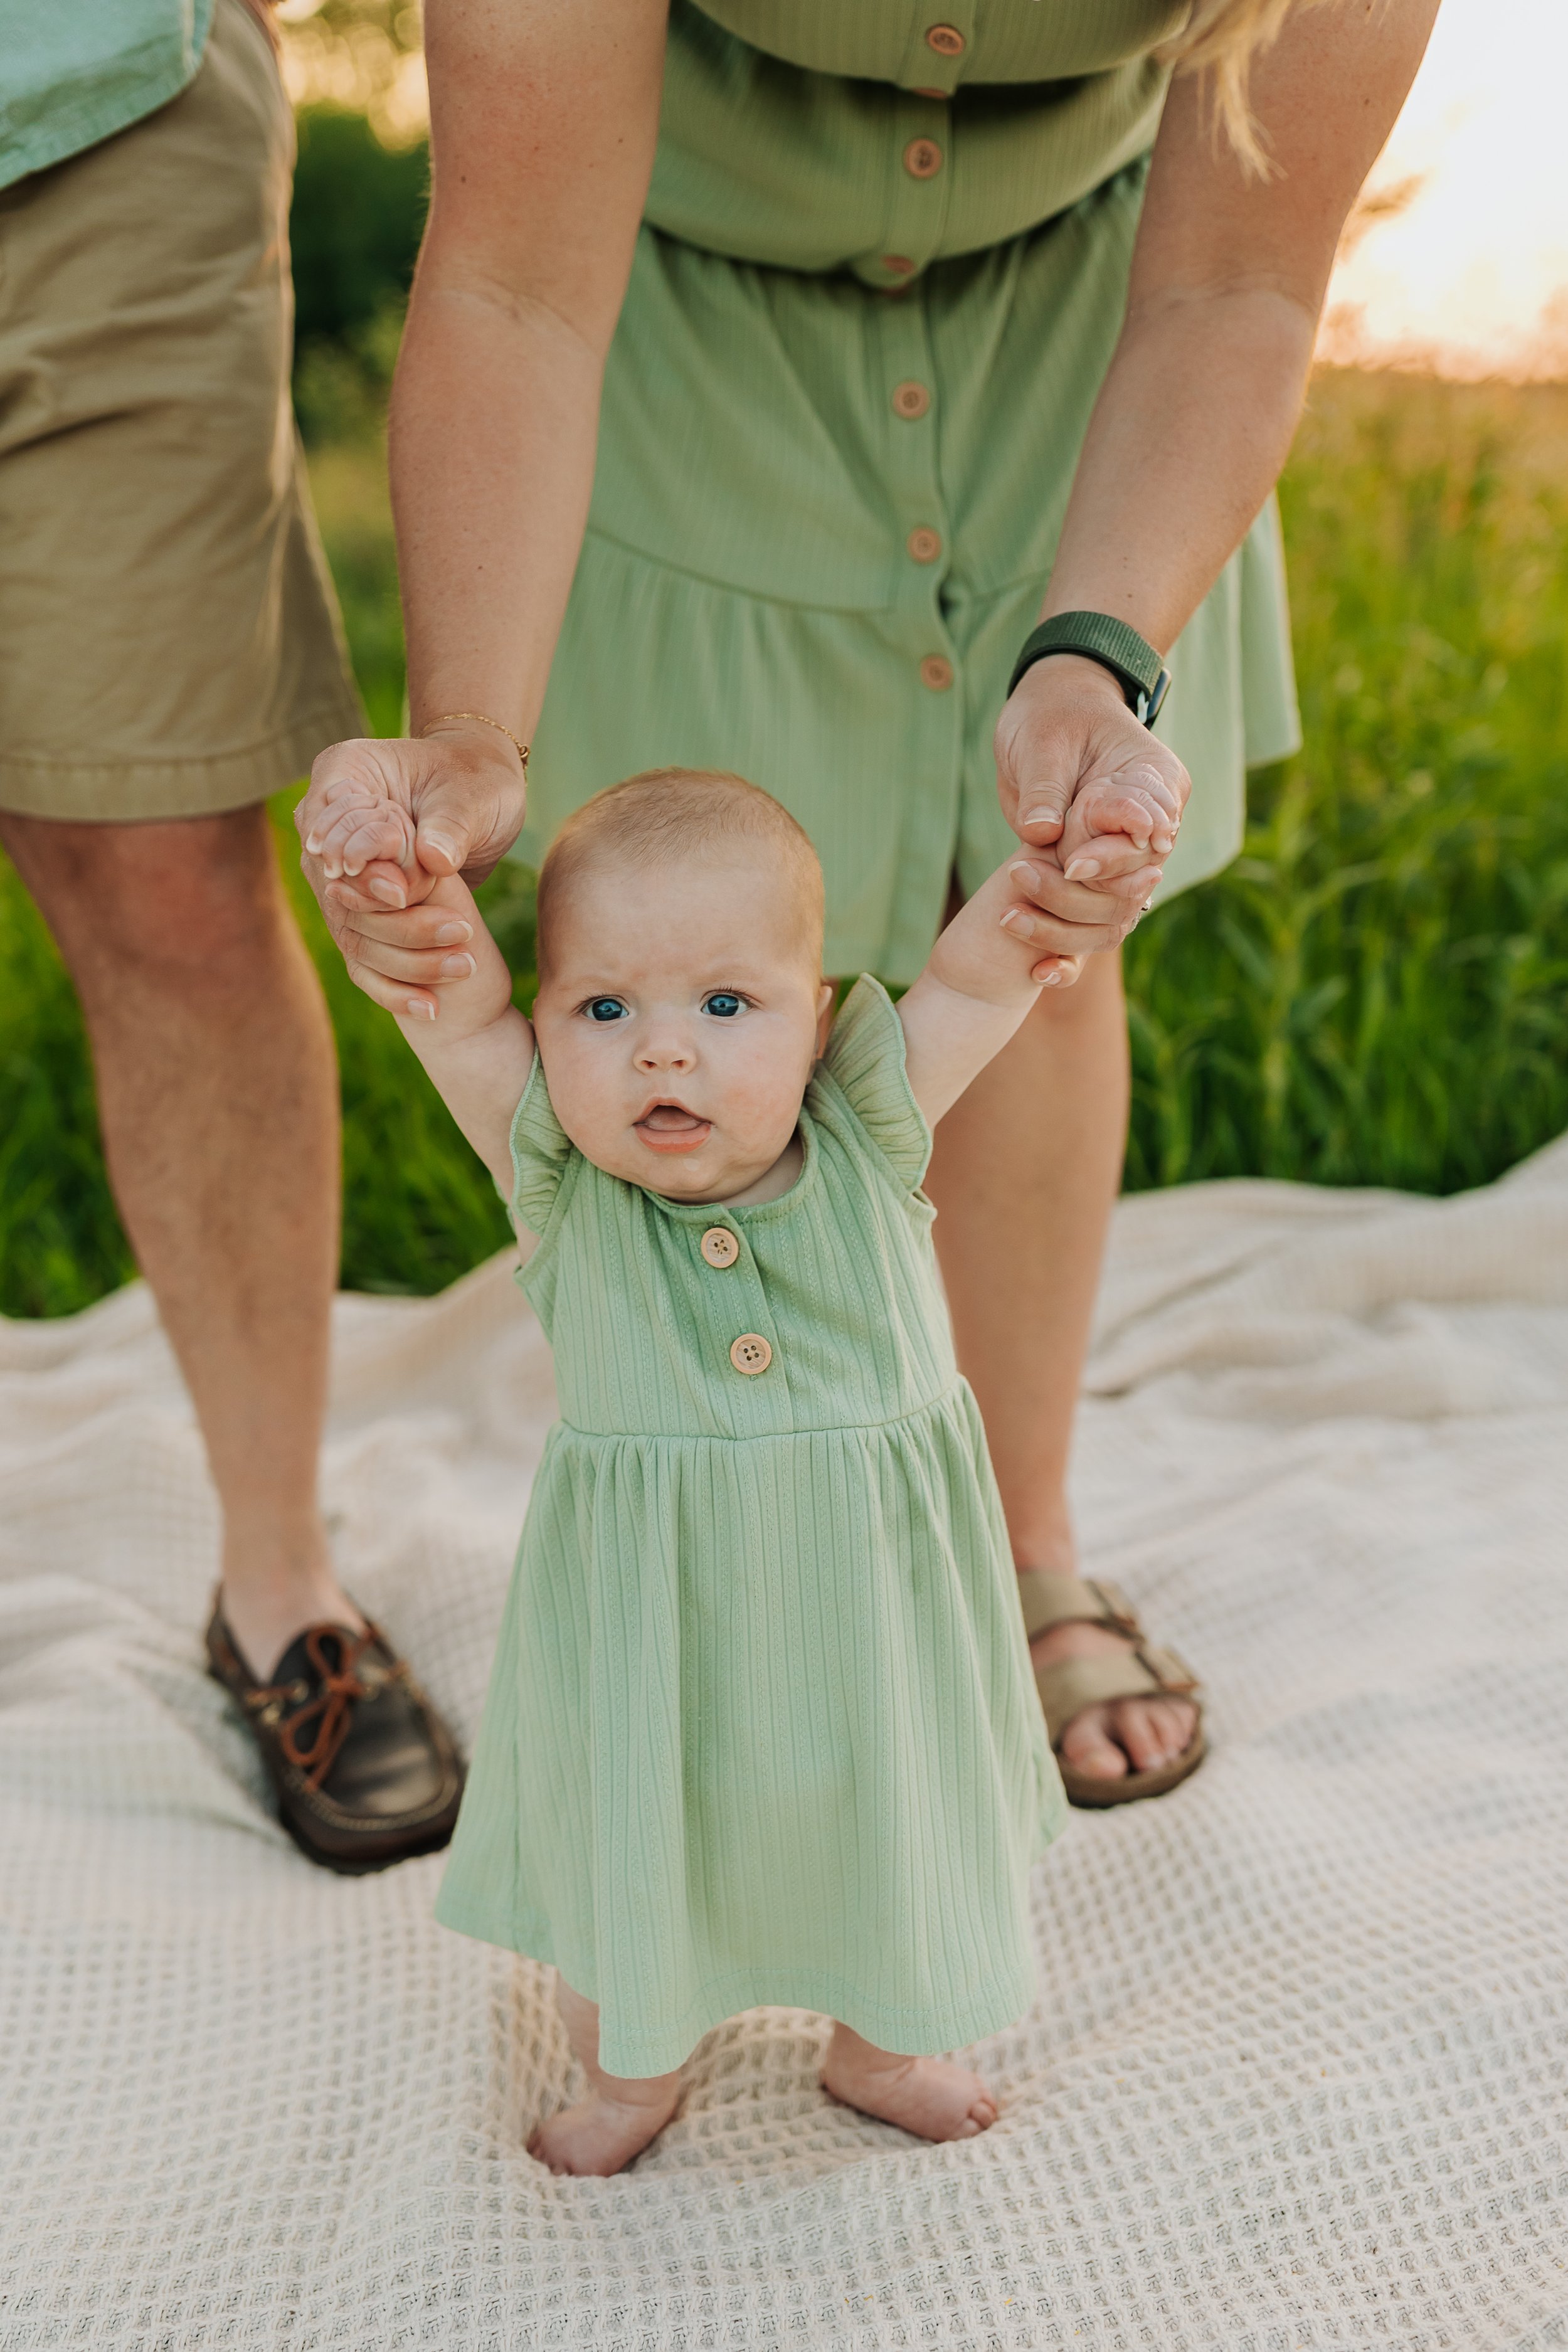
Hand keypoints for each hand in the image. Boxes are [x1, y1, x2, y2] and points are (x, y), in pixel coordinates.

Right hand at [295, 726, 526, 996]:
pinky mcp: (360, 912)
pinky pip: (363, 958)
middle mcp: (327, 828)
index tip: (401, 891)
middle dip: (391, 921)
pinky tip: (430, 1008)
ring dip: (406, 958)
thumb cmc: (476, 781)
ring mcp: (339, 876)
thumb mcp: (471, 794)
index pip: (325, 827)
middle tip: (455, 931)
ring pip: (352, 931)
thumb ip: (448, 824)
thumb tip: (431, 862)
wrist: (482, 793)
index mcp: (342, 774)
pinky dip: (395, 986)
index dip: (358, 865)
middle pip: (336, 889)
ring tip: (465, 965)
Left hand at [992, 653, 1190, 983]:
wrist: (1045, 716)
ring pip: (1113, 915)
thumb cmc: (1050, 715)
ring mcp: (1123, 858)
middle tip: (1021, 879)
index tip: (1072, 864)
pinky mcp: (1094, 880)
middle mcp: (1150, 827)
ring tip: (1009, 918)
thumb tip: (1042, 836)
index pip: (1151, 832)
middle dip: (1079, 893)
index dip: (1113, 855)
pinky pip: (1093, 929)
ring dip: (1063, 926)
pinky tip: (1039, 973)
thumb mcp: (1045, 740)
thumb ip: (1047, 787)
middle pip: (1132, 882)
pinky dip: (1067, 954)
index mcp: (1155, 781)